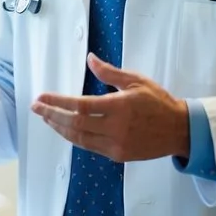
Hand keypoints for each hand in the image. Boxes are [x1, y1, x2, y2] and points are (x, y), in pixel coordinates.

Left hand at [32, 54, 189, 161]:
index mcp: (119, 107)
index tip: (41, 97)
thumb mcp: (136, 81)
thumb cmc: (158, 101)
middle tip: (36, 107)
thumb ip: (109, 72)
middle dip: (51, 115)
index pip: (80, 106)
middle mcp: (115, 128)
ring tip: (46, 117)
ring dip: (59, 127)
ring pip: (78, 138)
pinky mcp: (117, 155)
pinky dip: (74, 137)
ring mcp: (115, 145)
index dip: (57, 102)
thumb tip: (90, 59)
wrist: (179, 130)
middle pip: (74, 124)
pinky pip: (89, 146)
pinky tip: (65, 128)